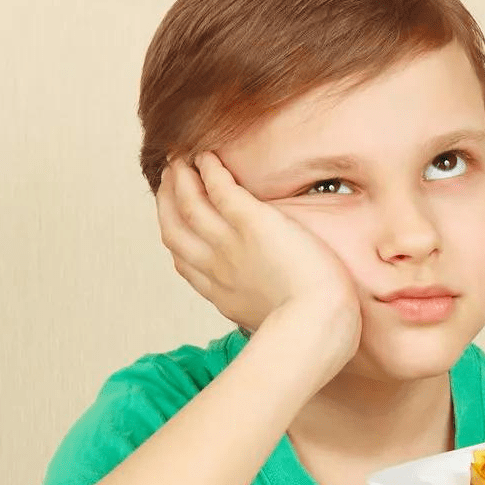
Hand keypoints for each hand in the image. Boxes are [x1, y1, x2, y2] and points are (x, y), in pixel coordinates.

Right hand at [155, 152, 360, 360]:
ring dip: (180, 178)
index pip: (184, 261)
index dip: (175, 236)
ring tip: (181, 158)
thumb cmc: (311, 328)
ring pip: (189, 204)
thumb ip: (267, 307)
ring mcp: (230, 244)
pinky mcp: (252, 223)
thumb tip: (278, 309)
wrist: (319, 324)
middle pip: (175, 228)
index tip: (173, 220)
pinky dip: (209, 170)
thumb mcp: (276, 321)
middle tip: (168, 177)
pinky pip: (220, 189)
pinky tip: (207, 156)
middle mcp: (217, 267)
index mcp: (222, 294)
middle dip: (166, 200)